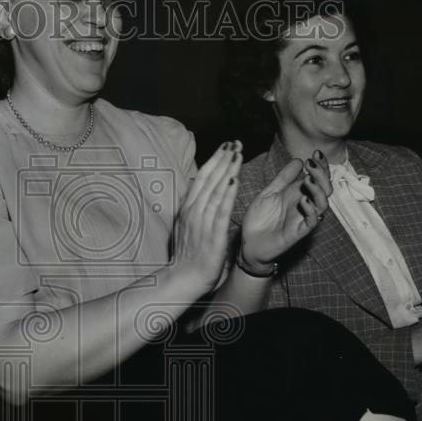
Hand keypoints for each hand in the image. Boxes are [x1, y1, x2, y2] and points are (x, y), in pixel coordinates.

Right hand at [172, 140, 241, 291]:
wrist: (183, 278)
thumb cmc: (187, 255)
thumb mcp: (186, 226)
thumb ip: (192, 208)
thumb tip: (196, 189)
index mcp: (187, 209)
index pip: (201, 178)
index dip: (214, 160)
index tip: (225, 146)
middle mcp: (193, 211)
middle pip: (208, 179)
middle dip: (222, 159)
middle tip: (235, 142)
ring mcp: (202, 222)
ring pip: (215, 190)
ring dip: (227, 170)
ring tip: (237, 153)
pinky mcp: (212, 234)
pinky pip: (221, 211)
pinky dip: (227, 194)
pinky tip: (234, 180)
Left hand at [238, 151, 331, 273]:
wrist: (249, 244)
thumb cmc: (260, 220)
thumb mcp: (269, 193)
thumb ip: (283, 178)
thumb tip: (298, 160)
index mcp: (297, 194)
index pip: (317, 178)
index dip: (321, 166)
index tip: (315, 153)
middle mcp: (304, 205)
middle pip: (324, 189)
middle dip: (322, 175)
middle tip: (312, 164)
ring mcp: (302, 219)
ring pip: (323, 205)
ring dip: (318, 190)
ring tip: (307, 180)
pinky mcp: (298, 233)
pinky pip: (312, 222)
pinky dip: (311, 210)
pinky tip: (303, 200)